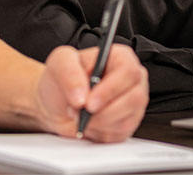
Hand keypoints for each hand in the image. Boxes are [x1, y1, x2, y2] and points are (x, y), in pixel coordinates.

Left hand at [34, 44, 148, 141]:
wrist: (58, 103)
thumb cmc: (64, 78)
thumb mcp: (60, 63)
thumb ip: (69, 73)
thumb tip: (81, 95)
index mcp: (120, 58)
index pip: (128, 72)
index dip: (111, 89)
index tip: (90, 102)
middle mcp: (131, 80)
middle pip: (133, 99)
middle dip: (103, 112)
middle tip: (81, 112)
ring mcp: (133, 104)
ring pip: (126, 120)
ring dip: (97, 123)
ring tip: (81, 114)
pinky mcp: (129, 125)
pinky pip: (120, 135)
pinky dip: (100, 132)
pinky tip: (90, 122)